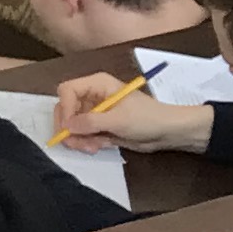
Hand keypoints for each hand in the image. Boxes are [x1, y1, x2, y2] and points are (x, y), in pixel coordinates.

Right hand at [52, 72, 206, 151]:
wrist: (167, 131)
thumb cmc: (147, 118)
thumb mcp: (118, 119)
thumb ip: (90, 122)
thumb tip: (66, 127)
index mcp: (97, 84)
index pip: (67, 91)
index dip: (65, 108)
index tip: (70, 127)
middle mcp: (92, 96)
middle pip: (65, 109)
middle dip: (70, 128)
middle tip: (77, 144)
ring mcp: (95, 111)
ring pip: (72, 125)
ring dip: (78, 139)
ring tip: (93, 147)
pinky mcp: (99, 126)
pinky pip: (82, 134)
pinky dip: (87, 142)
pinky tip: (100, 146)